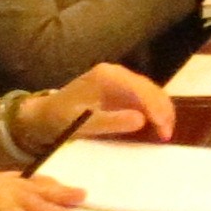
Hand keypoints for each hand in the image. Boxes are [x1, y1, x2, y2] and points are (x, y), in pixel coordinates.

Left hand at [22, 64, 174, 147]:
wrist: (44, 116)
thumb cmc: (59, 119)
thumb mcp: (81, 123)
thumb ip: (110, 121)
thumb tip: (141, 119)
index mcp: (107, 76)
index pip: (141, 89)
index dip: (156, 109)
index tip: (163, 131)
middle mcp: (117, 74)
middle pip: (150, 89)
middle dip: (162, 111)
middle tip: (166, 136)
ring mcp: (120, 81)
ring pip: (151, 93)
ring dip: (161, 111)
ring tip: (164, 134)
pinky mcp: (121, 91)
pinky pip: (144, 99)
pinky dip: (153, 112)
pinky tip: (156, 127)